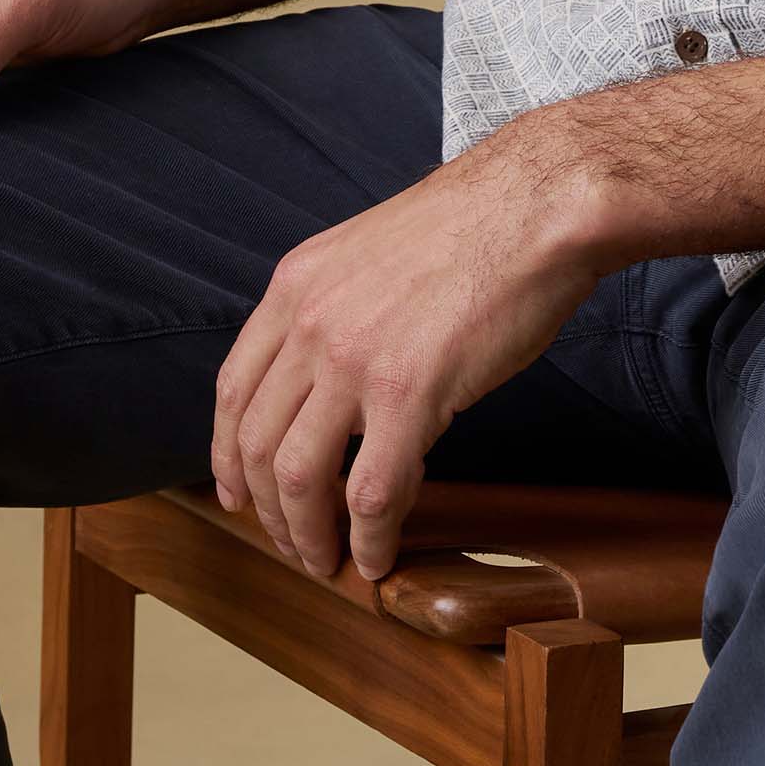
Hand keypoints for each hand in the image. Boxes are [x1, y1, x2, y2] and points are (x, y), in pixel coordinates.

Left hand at [212, 114, 611, 584]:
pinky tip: (378, 555)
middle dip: (267, 510)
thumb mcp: (372, 253)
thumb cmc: (480, 227)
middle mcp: (309, 323)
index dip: (227, 455)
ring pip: (299, 478)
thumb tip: (342, 377)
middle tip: (293, 544)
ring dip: (308, 535)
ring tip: (328, 561)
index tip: (238, 493)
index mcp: (296, 286)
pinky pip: (371, 492)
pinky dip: (368, 538)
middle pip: (256, 443)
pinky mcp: (409, 393)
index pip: (233, 389)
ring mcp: (354, 359)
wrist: (538, 204)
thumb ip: (340, 308)